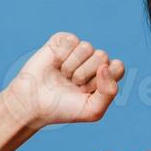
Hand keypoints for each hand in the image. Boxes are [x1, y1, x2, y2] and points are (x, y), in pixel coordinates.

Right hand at [0, 32, 124, 129]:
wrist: (33, 103)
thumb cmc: (64, 109)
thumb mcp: (92, 110)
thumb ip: (109, 92)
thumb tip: (105, 66)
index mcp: (105, 77)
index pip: (118, 67)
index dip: (104, 78)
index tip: (89, 90)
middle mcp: (94, 62)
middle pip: (102, 56)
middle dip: (85, 73)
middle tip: (73, 84)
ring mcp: (79, 51)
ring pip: (87, 47)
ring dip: (72, 66)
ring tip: (63, 75)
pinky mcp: (63, 42)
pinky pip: (71, 40)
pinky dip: (62, 55)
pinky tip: (55, 65)